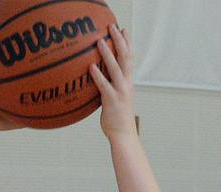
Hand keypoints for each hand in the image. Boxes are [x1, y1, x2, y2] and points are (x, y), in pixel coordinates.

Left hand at [90, 25, 136, 140]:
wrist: (124, 134)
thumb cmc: (117, 117)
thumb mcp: (117, 98)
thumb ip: (110, 86)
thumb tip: (99, 78)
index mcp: (129, 82)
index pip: (130, 57)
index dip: (127, 43)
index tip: (124, 29)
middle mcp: (127, 84)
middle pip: (125, 57)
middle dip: (119, 41)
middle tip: (113, 27)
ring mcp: (120, 91)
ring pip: (115, 68)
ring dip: (107, 53)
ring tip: (100, 41)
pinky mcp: (112, 100)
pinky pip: (104, 85)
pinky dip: (98, 75)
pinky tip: (91, 66)